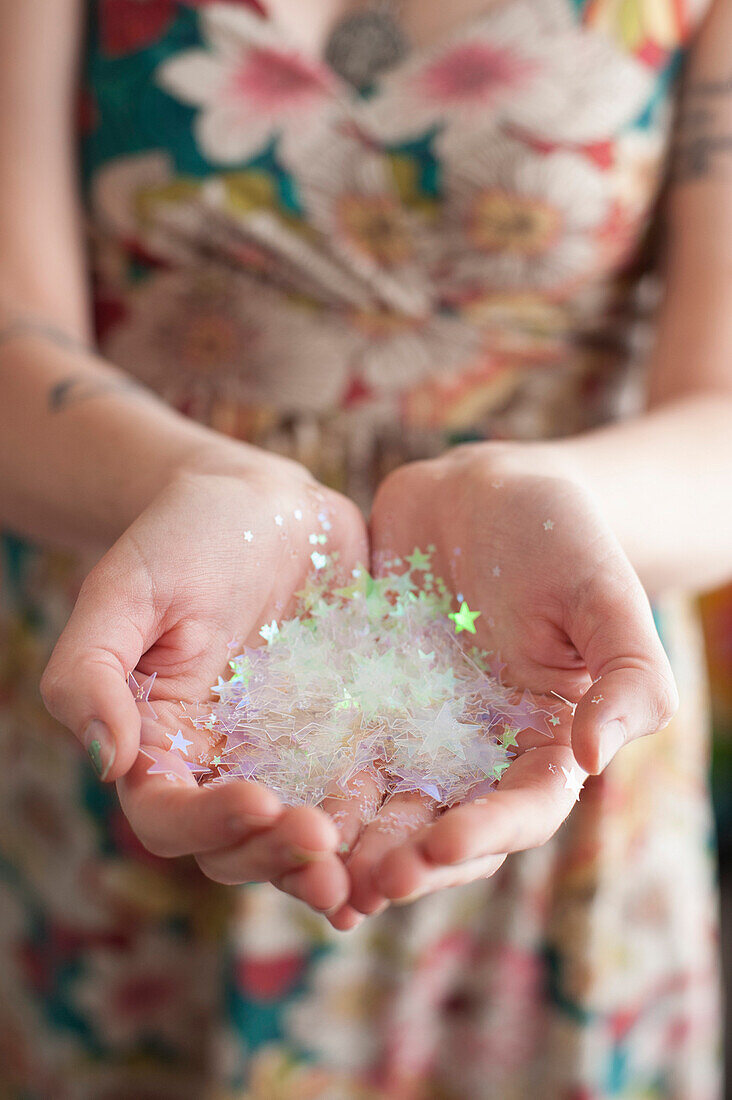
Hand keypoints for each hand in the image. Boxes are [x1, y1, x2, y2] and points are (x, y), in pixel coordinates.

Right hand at [41, 446, 367, 915]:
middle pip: (240, 846)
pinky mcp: (347, 734)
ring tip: (374, 874)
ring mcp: (289, 755)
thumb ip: (90, 672)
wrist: (261, 503)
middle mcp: (224, 764)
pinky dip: (384, 824)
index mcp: (162, 744)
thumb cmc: (181, 537)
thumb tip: (109, 763)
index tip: (258, 801)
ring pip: (305, 837)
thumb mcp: (123, 589)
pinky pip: (364, 791)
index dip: (208, 824)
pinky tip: (418, 834)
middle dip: (278, 857)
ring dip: (335, 864)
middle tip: (323, 843)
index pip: (170, 816)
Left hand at [327, 443, 677, 925]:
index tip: (437, 845)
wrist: (481, 490)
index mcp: (545, 743)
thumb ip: (626, 675)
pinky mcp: (365, 705)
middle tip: (361, 886)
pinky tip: (274, 806)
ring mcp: (418, 733)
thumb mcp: (604, 595)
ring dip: (351, 845)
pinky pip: (335, 754)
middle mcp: (479, 753)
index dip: (484, 835)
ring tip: (311, 864)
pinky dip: (311, 786)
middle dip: (405, 862)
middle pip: (444, 828)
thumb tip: (595, 759)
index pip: (521, 811)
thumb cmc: (559, 536)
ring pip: (383, 806)